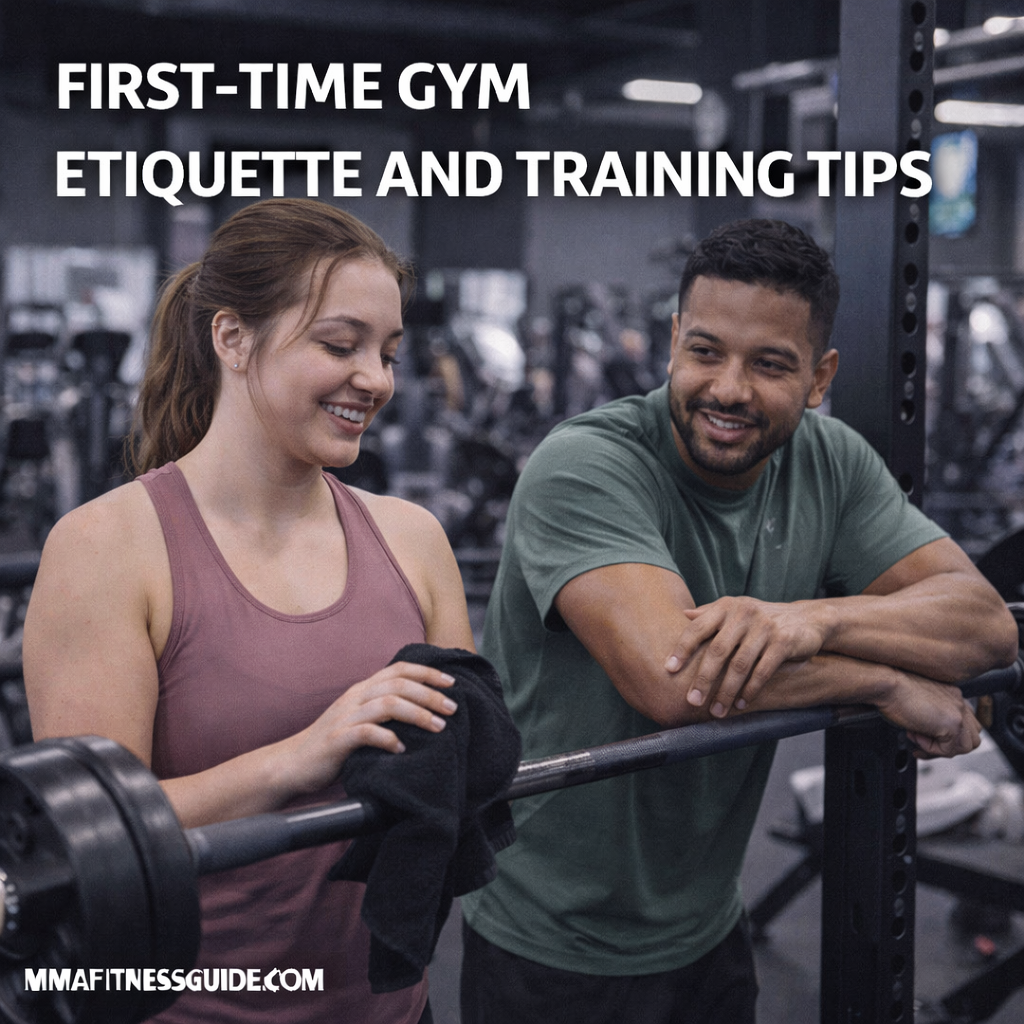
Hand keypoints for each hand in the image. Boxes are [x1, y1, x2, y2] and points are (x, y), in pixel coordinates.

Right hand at [283, 662, 457, 793]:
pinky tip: (402, 750)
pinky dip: (389, 739)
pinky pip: (367, 733)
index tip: (452, 682)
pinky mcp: (337, 740)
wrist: (293, 763)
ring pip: (387, 704)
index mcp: (363, 689)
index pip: (399, 669)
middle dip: (430, 694)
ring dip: (417, 714)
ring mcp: (345, 717)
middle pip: (398, 684)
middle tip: (453, 708)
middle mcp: (355, 697)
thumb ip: (385, 709)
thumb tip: (425, 709)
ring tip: (439, 728)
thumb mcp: (361, 718)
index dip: (427, 672)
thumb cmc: (335, 744)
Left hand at [664, 597, 831, 716]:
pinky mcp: (783, 642)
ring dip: (727, 691)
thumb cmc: (761, 620)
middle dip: (703, 679)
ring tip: (717, 710)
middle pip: (717, 651)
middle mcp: (743, 614)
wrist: (806, 620)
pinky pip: (762, 670)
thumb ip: (711, 614)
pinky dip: (750, 690)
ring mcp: (764, 627)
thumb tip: (683, 615)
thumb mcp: (736, 611)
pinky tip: (742, 704)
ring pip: (739, 665)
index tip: (669, 669)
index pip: (698, 628)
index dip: (682, 649)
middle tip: (692, 701)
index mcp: (726, 607)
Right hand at [877, 671, 980, 757]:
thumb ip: (930, 713)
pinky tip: (915, 735)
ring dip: (942, 748)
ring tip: (918, 739)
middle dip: (950, 745)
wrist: (886, 682)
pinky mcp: (953, 723)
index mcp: (951, 693)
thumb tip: (926, 732)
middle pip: (972, 735)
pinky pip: (950, 749)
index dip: (949, 735)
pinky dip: (932, 748)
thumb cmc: (891, 688)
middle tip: (925, 744)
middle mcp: (958, 701)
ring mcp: (959, 712)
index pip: (966, 722)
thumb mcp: (916, 700)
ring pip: (967, 745)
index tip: (928, 737)